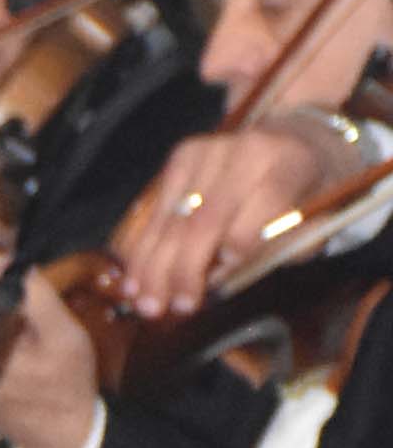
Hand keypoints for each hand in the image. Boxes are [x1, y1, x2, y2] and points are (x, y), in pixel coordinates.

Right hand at [114, 107, 353, 319]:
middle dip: (184, 269)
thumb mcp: (315, 221)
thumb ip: (281, 250)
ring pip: (173, 217)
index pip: (262, 205)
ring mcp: (208, 152)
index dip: (240, 245)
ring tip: (145, 303)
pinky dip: (142, 248)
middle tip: (172, 308)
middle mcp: (245, 152)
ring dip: (153, 266)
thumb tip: (223, 277)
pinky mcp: (181, 157)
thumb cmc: (305, 193)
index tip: (221, 282)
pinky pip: (156, 209)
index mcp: (289, 165)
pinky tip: (133, 279)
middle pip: (206, 218)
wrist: (294, 139)